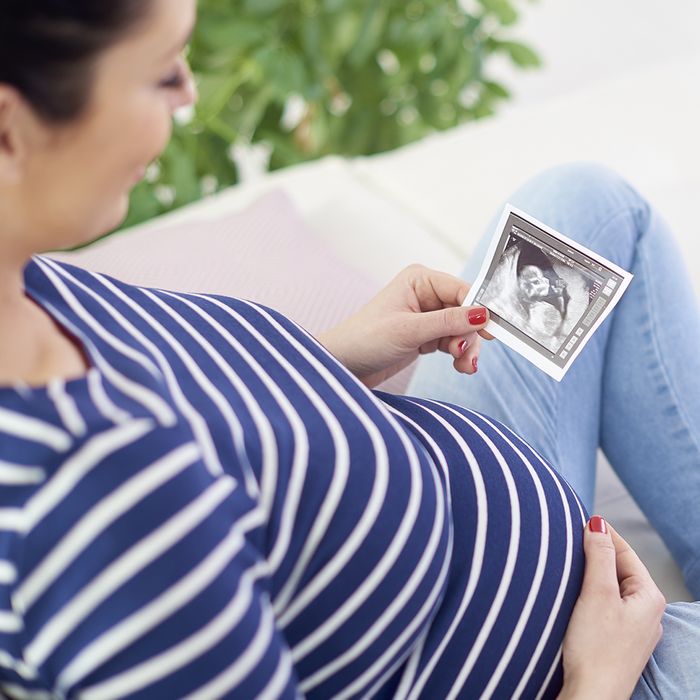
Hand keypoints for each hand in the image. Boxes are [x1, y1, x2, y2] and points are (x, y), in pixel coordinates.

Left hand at [317, 264, 492, 387]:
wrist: (342, 366)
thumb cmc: (364, 340)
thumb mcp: (409, 330)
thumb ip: (448, 322)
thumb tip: (483, 314)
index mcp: (419, 279)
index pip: (462, 290)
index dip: (479, 310)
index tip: (492, 331)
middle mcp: (425, 293)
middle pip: (466, 312)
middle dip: (470, 335)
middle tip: (466, 356)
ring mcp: (426, 315)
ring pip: (462, 330)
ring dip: (466, 348)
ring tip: (463, 366)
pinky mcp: (425, 335)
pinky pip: (453, 342)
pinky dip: (459, 354)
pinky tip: (460, 366)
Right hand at [558, 516, 665, 699]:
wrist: (591, 696)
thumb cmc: (596, 649)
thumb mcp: (596, 593)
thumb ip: (598, 556)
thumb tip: (597, 524)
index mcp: (649, 598)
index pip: (625, 552)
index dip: (603, 534)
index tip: (580, 519)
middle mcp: (647, 613)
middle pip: (619, 569)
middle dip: (596, 553)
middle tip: (570, 539)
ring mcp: (633, 629)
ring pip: (612, 588)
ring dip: (592, 574)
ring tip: (569, 564)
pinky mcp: (617, 642)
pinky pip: (606, 606)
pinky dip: (590, 594)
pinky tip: (574, 596)